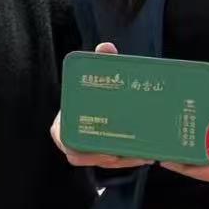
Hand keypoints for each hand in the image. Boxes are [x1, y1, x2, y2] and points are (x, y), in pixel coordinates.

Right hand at [50, 42, 154, 170]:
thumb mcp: (97, 74)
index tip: (103, 148)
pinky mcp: (101, 153)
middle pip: (83, 156)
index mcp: (63, 121)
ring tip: (142, 155)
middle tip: (124, 154)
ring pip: (100, 161)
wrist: (99, 97)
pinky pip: (111, 161)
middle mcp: (72, 138)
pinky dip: (127, 160)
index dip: (78, 147)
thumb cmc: (92, 88)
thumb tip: (107, 47)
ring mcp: (86, 148)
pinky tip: (145, 155)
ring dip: (121, 161)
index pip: (64, 139)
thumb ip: (100, 61)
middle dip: (104, 158)